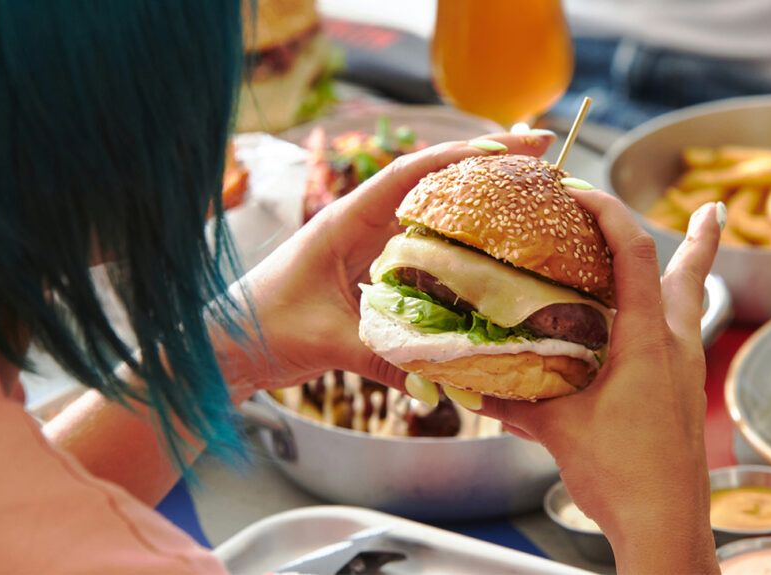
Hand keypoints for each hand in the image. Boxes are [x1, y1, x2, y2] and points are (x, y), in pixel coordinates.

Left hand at [226, 132, 554, 389]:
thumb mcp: (327, 339)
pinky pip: (423, 254)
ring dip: (475, 207)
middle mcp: (361, 225)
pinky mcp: (371, 274)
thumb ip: (383, 356)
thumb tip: (442, 382)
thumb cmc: (262, 327)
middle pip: (432, 184)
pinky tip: (489, 261)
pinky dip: (457, 251)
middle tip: (542, 162)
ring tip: (529, 203)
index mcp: (347, 220)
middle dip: (485, 168)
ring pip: (431, 217)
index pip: (415, 172)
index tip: (518, 146)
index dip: (468, 154)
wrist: (227, 346)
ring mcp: (367, 248)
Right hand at [481, 196, 723, 573]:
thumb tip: (470, 384)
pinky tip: (647, 332)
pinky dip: (669, 318)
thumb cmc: (621, 475)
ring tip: (697, 247)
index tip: (581, 191)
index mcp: (647, 340)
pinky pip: (679, 339)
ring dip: (689, 274)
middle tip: (709, 208)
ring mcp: (684, 370)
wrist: (665, 526)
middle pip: (691, 274)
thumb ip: (516, 401)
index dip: (609, 213)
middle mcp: (675, 345)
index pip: (634, 254)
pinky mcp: (681, 394)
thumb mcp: (558, 429)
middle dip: (701, 239)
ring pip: (691, 306)